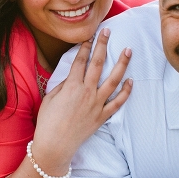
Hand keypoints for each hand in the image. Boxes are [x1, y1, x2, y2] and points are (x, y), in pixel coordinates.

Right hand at [31, 28, 132, 172]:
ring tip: (128, 50)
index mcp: (72, 86)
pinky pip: (117, 103)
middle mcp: (87, 92)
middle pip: (98, 64)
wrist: (55, 145)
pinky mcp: (102, 117)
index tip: (89, 36)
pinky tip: (131, 81)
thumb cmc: (47, 122)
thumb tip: (73, 77)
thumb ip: (63, 85)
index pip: (80, 61)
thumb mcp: (50, 98)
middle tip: (108, 31)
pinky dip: (126, 92)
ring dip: (122, 64)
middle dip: (103, 45)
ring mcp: (96, 104)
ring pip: (113, 80)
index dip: (85, 46)